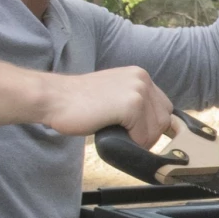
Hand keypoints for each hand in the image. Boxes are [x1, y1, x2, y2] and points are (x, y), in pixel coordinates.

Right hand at [40, 66, 173, 146]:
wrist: (53, 98)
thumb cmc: (78, 103)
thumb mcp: (114, 95)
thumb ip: (135, 103)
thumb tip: (156, 126)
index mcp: (139, 75)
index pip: (164, 108)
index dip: (153, 126)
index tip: (137, 133)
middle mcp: (142, 79)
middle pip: (164, 120)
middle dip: (148, 134)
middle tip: (125, 135)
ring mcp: (138, 90)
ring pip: (156, 130)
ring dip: (139, 140)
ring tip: (116, 132)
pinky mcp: (131, 104)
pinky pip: (143, 136)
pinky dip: (131, 142)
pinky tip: (112, 132)